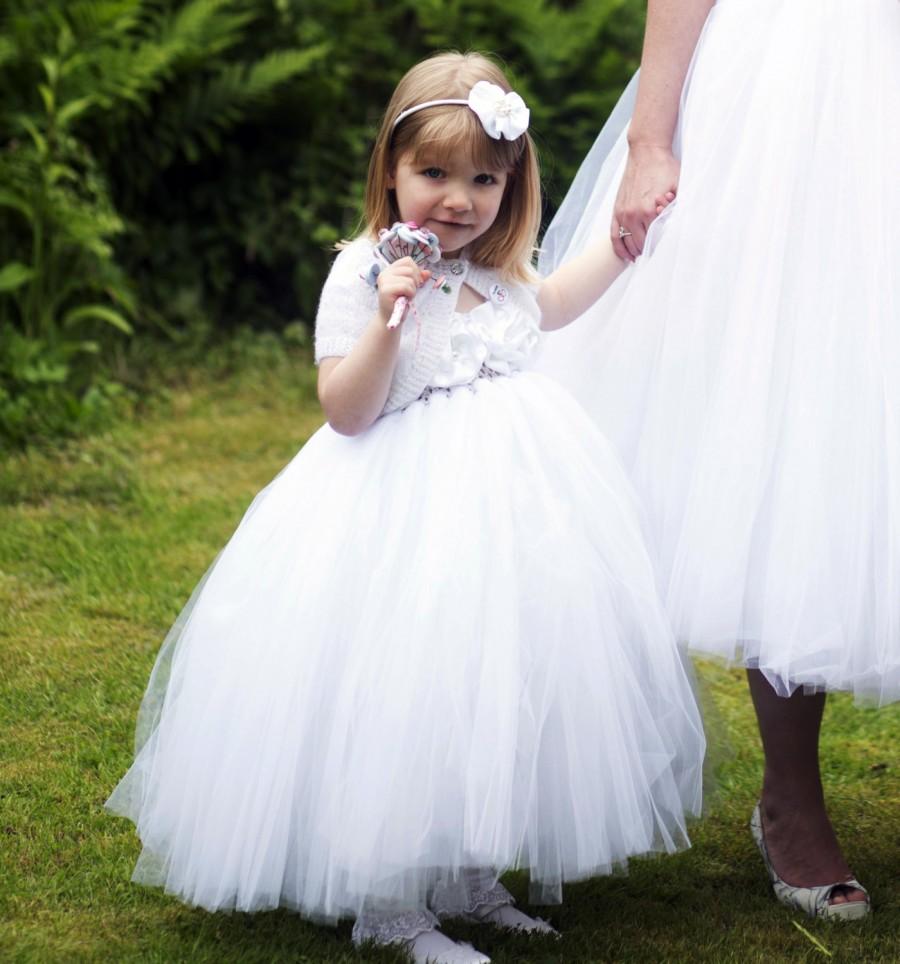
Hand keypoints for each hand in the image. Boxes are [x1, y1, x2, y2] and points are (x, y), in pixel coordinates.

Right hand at [375, 257, 429, 324]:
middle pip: (410, 269)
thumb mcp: (411, 287)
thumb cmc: (400, 303)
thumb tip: (428, 272)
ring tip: (406, 296)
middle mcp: (385, 273)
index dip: (416, 271)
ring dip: (413, 289)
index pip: (408, 261)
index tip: (415, 283)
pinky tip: (405, 299)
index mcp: (390, 270)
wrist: (390, 318)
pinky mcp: (386, 290)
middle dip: (415, 282)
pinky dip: (410, 294)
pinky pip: (406, 286)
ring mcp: (384, 281)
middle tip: (410, 292)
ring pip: (409, 278)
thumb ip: (418, 278)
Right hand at [611, 145, 679, 260]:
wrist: (647, 151)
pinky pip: (614, 236)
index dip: (661, 248)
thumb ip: (677, 208)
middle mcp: (634, 215)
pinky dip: (620, 248)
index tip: (666, 252)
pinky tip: (626, 256)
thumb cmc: (665, 167)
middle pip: (641, 245)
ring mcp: (623, 213)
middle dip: (649, 251)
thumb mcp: (678, 187)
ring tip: (642, 257)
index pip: (655, 240)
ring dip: (635, 252)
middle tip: (656, 255)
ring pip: (627, 243)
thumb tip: (678, 227)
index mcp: (650, 211)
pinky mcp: (616, 210)